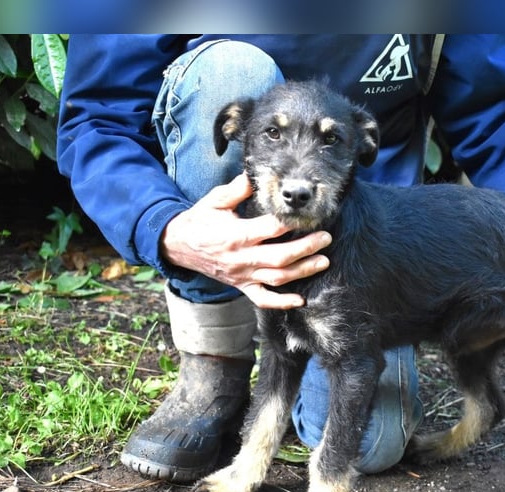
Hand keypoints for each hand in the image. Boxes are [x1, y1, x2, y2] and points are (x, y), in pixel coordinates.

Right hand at [161, 173, 331, 308]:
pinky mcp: (242, 286)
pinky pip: (263, 299)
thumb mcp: (215, 200)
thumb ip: (237, 189)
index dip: (290, 223)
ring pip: (277, 278)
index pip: (269, 230)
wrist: (178, 245)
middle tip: (326, 238)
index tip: (308, 216)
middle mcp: (242, 258)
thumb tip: (255, 177)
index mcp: (236, 235)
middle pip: (280, 257)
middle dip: (306, 248)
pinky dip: (282, 302)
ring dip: (302, 271)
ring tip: (323, 262)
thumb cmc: (199, 220)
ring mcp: (243, 275)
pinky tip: (300, 300)